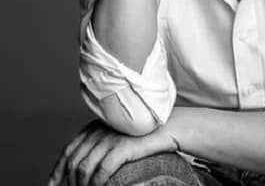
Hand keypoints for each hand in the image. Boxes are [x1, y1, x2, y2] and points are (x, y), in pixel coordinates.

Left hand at [47, 119, 177, 185]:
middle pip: (74, 161)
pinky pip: (101, 171)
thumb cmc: (144, 136)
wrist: (169, 128)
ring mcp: (110, 138)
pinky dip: (96, 184)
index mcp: (95, 127)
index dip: (58, 171)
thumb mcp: (117, 137)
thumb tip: (82, 166)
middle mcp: (99, 131)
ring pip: (83, 168)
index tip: (53, 185)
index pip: (68, 150)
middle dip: (70, 182)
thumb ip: (100, 145)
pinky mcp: (122, 147)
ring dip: (81, 185)